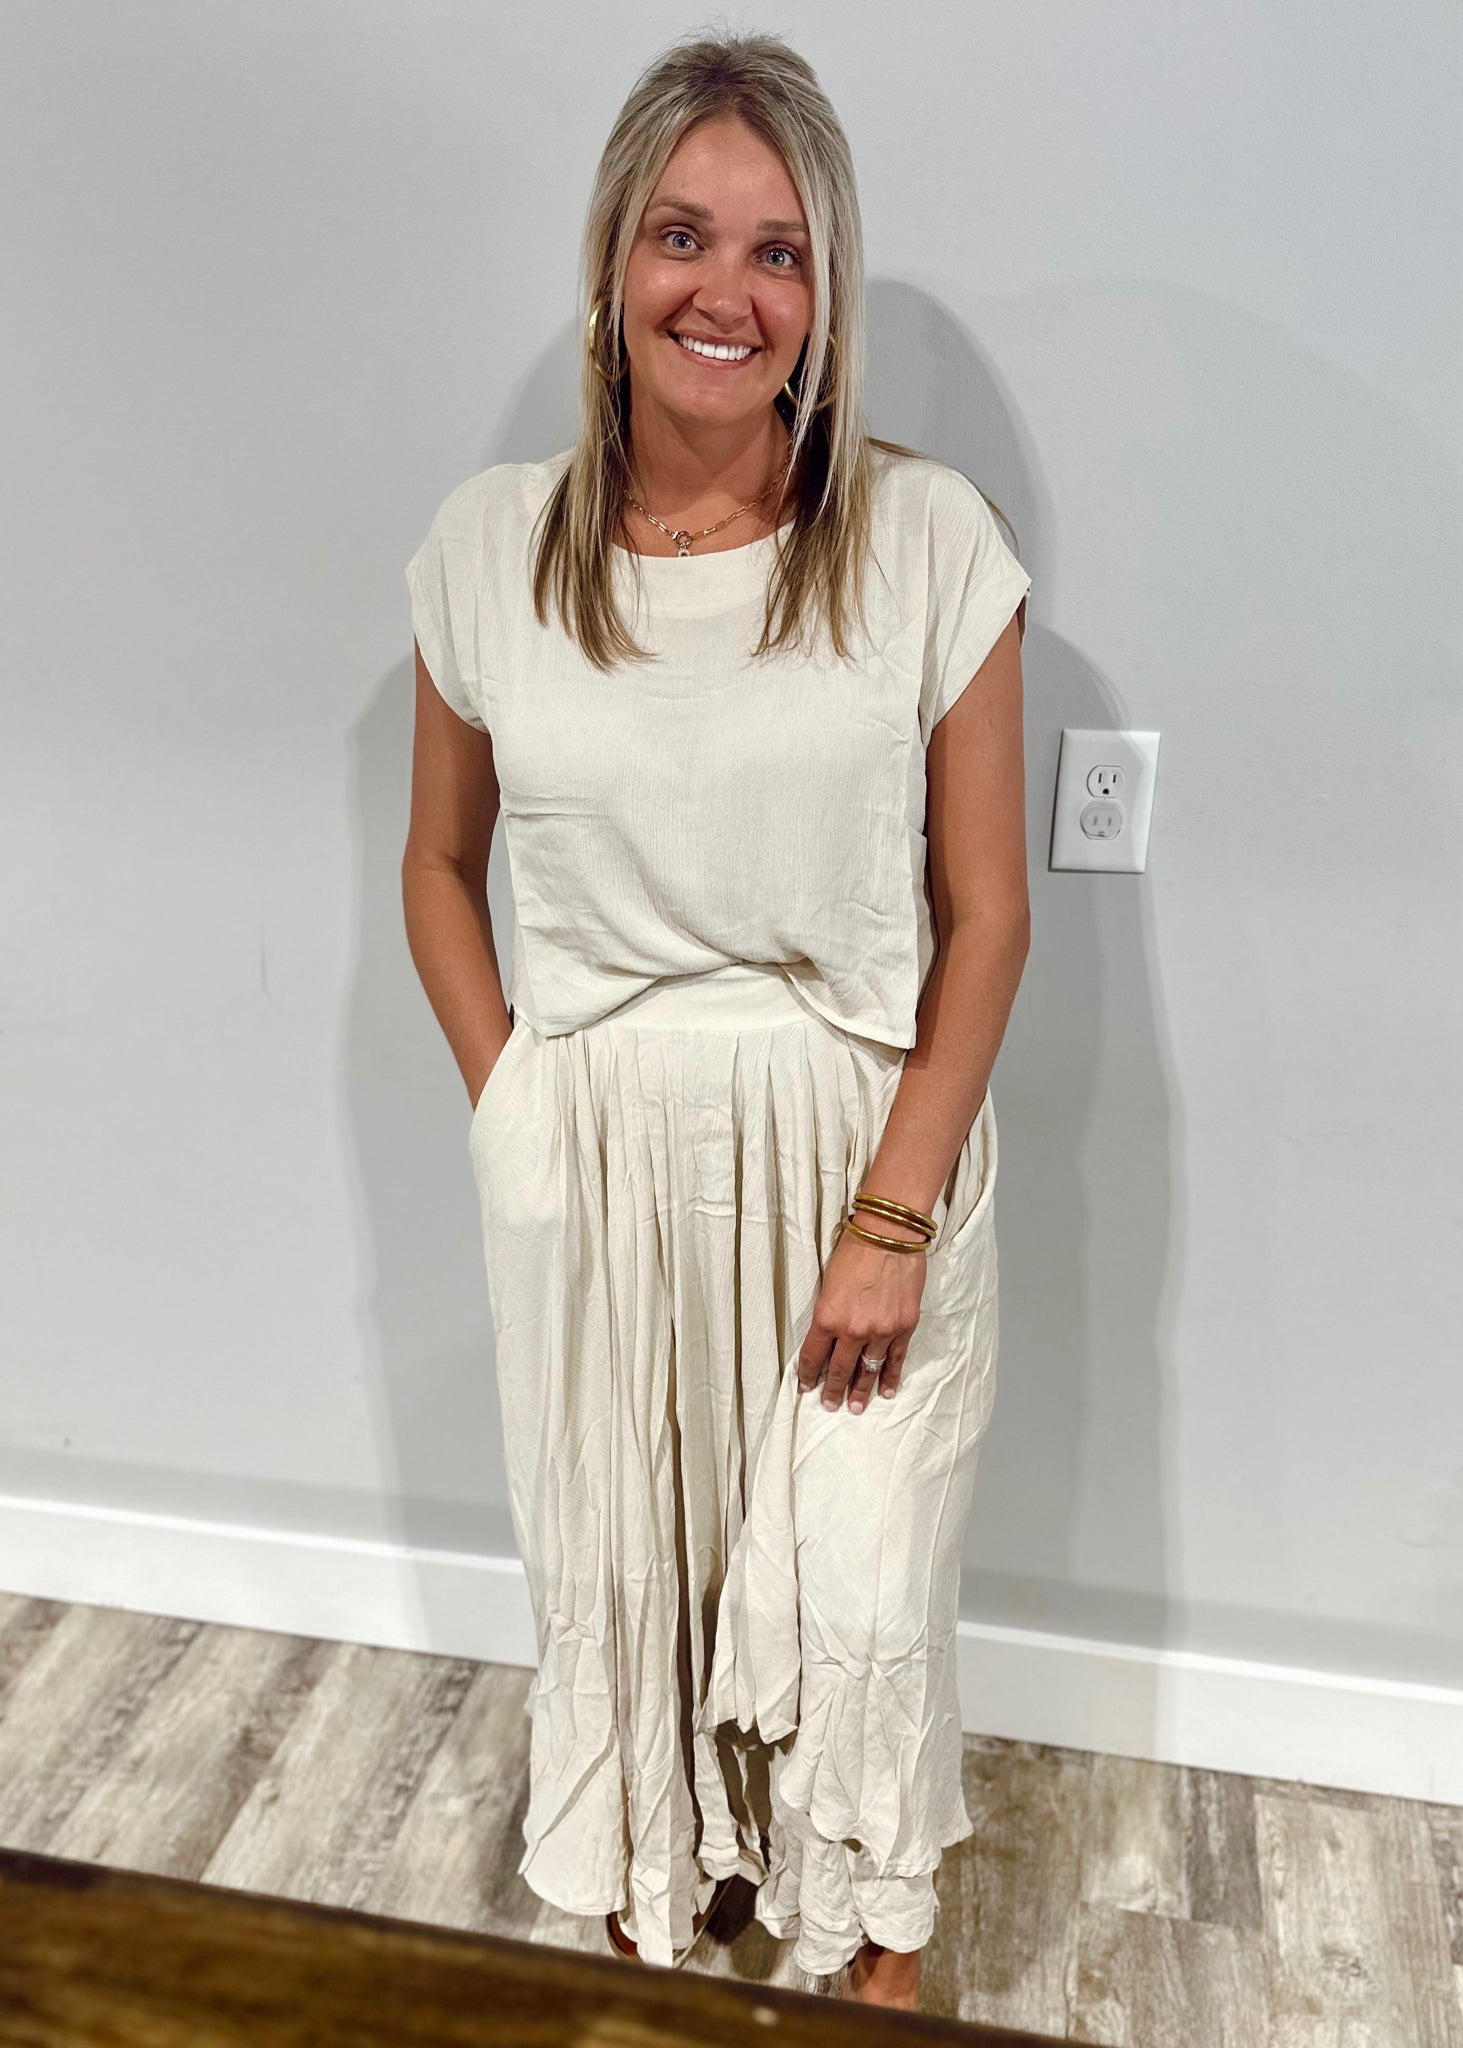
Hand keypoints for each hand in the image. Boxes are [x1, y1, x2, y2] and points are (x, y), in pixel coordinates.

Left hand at [796, 1216, 928, 1413]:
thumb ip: (829, 1314)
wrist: (889, 1235)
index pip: (813, 1356)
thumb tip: (828, 1337)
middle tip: (830, 1406)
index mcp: (827, 1317)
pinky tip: (886, 1391)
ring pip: (868, 1370)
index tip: (806, 1388)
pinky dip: (890, 1377)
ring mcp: (881, 1331)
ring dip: (861, 1391)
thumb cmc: (854, 1251)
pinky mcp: (904, 1327)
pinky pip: (895, 1360)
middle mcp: (853, 1330)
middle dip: (833, 1390)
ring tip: (856, 1408)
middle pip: (840, 1370)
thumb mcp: (828, 1283)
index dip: (808, 1376)